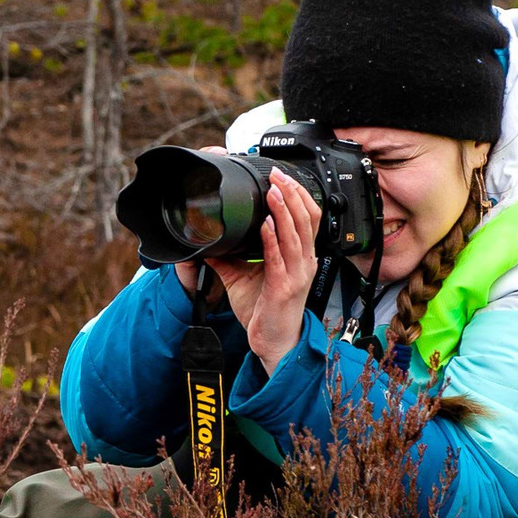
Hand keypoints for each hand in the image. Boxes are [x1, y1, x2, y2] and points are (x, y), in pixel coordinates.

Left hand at [209, 173, 320, 374]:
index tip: (281, 176)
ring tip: (272, 191)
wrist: (273, 342)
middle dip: (292, 193)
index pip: (308, 218)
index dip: (298, 194)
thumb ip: (230, 256)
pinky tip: (264, 224)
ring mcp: (297, 274)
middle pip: (307, 219)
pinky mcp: (285, 287)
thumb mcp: (243, 276)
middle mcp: (304, 262)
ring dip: (284, 210)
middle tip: (277, 174)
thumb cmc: (264, 310)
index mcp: (301, 256)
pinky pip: (280, 258)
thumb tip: (208, 239)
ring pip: (296, 234)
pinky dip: (272, 239)